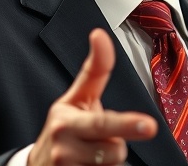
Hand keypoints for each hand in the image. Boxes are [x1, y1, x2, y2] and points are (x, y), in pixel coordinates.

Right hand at [28, 28, 157, 164]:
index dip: (126, 124)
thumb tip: (100, 34)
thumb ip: (94, 70)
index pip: (102, 122)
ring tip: (92, 152)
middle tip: (141, 132)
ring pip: (113, 164)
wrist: (39, 163)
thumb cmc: (65, 126)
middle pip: (115, 148)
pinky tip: (88, 165)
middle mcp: (64, 145)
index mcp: (66, 120)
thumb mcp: (76, 97)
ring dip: (110, 159)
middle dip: (119, 144)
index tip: (148, 125)